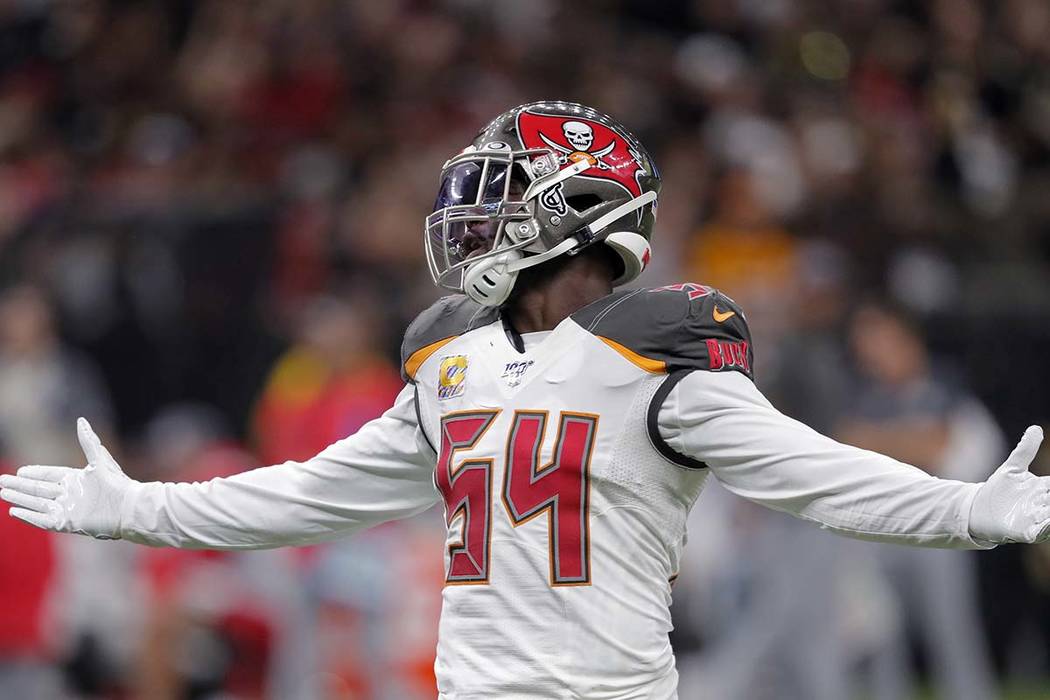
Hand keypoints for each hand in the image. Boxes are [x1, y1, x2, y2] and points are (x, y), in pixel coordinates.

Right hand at [0, 418, 137, 538]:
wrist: (128, 508)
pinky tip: (14, 511)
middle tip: (2, 481)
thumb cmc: (118, 484)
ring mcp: (67, 510)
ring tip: (3, 493)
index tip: (20, 470)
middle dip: (21, 485)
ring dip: (20, 498)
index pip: (50, 476)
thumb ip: (88, 441)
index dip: (35, 473)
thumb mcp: (100, 459)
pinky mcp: (66, 524)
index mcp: (77, 480)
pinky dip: (28, 516)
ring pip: (37, 503)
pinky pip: (42, 520)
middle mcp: (70, 495)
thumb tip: (80, 420)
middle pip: (39, 490)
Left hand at [969, 426, 1049, 543]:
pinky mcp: (1023, 530)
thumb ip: (1026, 450)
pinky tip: (1045, 524)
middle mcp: (1044, 505)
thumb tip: (1035, 429)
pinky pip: (1038, 532)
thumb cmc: (1000, 489)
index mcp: (1044, 489)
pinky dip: (1044, 529)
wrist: (979, 509)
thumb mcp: (1013, 467)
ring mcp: (1035, 518)